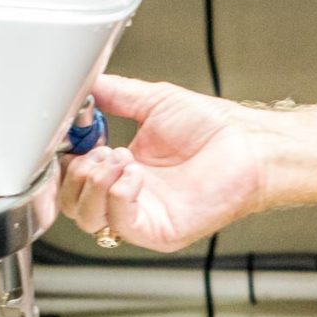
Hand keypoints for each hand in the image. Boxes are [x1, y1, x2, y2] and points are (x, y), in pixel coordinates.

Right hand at [59, 74, 280, 252]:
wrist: (250, 145)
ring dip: (94, 183)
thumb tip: (82, 84)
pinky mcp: (159, 231)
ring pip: (88, 219)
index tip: (73, 135)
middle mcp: (130, 197)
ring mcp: (143, 217)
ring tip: (120, 157)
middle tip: (101, 149)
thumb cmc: (216, 129)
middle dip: (75, 173)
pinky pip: (119, 224)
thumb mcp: (152, 102)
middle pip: (71, 204)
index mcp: (124, 170)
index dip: (65, 157)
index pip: (72, 177)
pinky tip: (134, 172)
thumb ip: (112, 94)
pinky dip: (118, 195)